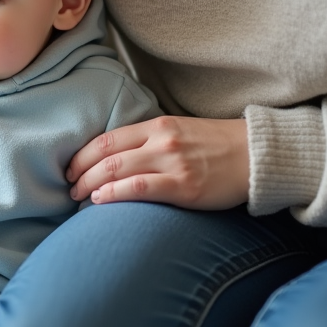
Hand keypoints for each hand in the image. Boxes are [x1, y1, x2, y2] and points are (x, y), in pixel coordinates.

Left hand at [67, 116, 249, 210]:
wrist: (257, 156)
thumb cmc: (217, 147)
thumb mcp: (180, 133)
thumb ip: (150, 141)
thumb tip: (116, 158)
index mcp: (158, 125)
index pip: (107, 138)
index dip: (82, 154)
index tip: (71, 167)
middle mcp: (161, 141)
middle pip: (106, 155)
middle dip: (80, 171)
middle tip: (68, 185)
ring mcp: (172, 163)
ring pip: (117, 170)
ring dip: (90, 184)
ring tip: (78, 196)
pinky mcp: (183, 186)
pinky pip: (139, 189)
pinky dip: (114, 194)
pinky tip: (100, 200)